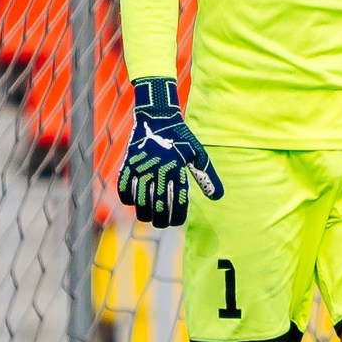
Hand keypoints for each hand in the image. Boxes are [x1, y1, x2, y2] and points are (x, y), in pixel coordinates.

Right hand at [118, 78, 223, 228]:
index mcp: (177, 168)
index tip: (177, 223)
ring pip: (140, 201)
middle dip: (160, 219)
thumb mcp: (198, 154)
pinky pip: (124, 188)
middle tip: (162, 224)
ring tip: (149, 217)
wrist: (157, 117)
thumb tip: (217, 197)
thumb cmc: (181, 138)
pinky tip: (134, 201)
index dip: (177, 216)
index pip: (178, 200)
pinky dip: (128, 198)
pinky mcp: (128, 164)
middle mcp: (159, 170)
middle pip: (157, 205)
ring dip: (144, 212)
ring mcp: (141, 167)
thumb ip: (207, 176)